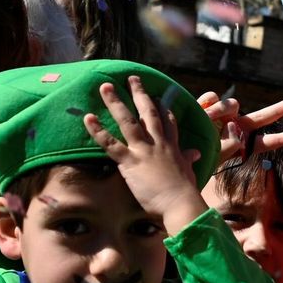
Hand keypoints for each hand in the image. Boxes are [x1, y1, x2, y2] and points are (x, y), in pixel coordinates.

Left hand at [86, 76, 206, 235]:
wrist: (180, 203)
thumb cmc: (185, 192)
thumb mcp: (189, 172)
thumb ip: (188, 160)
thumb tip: (195, 153)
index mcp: (172, 147)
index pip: (168, 123)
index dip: (163, 108)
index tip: (159, 97)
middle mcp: (158, 143)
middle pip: (148, 113)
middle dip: (140, 95)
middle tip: (132, 79)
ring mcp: (143, 150)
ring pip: (127, 121)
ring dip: (115, 102)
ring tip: (105, 87)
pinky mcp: (130, 161)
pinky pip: (110, 143)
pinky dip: (98, 131)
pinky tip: (87, 118)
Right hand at [196, 90, 282, 161]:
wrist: (170, 150)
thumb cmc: (193, 159)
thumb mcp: (215, 157)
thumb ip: (230, 143)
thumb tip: (235, 125)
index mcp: (238, 143)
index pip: (262, 143)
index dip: (279, 140)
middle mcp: (233, 127)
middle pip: (260, 119)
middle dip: (276, 111)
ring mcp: (221, 117)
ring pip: (233, 105)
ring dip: (224, 110)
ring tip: (209, 118)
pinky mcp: (206, 107)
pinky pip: (213, 97)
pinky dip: (209, 102)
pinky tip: (201, 108)